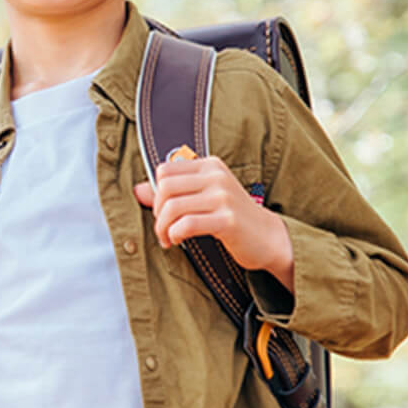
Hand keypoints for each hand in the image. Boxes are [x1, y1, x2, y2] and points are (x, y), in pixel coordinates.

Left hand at [133, 154, 294, 292]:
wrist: (269, 238)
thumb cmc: (232, 218)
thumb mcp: (203, 198)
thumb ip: (173, 193)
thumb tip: (137, 190)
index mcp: (210, 166)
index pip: (165, 170)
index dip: (156, 193)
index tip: (161, 211)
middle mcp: (216, 176)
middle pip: (165, 187)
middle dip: (157, 212)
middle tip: (162, 228)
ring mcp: (223, 197)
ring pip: (173, 207)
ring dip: (163, 228)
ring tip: (167, 239)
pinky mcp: (228, 220)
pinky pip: (187, 224)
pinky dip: (175, 235)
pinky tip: (178, 241)